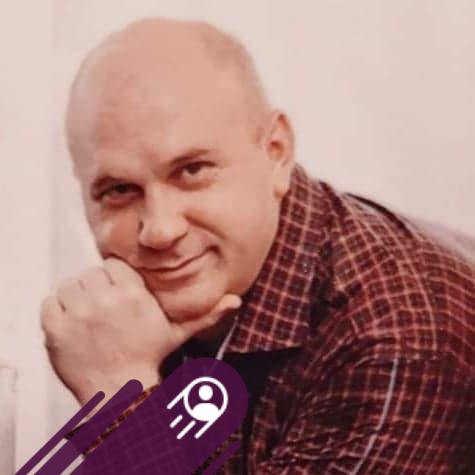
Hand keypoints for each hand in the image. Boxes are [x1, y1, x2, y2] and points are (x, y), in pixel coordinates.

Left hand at [40, 258, 240, 404]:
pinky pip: (50, 303)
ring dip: (76, 297)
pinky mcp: (57, 329)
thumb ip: (205, 313)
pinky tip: (73, 323)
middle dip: (96, 287)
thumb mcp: (178, 333)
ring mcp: (79, 314)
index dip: (114, 279)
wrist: (119, 391)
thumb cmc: (147, 359)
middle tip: (103, 307)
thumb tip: (236, 301)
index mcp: (133, 295)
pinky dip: (58, 310)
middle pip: (91, 273)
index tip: (117, 294)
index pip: (113, 265)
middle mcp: (106, 300)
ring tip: (89, 315)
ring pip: (70, 284)